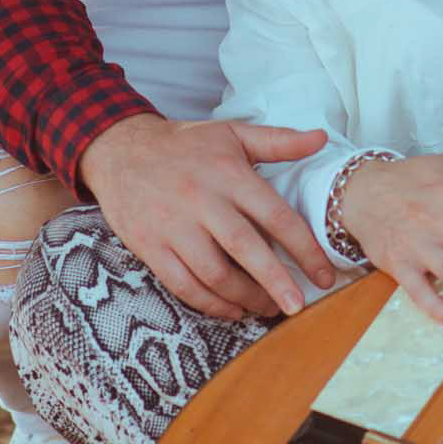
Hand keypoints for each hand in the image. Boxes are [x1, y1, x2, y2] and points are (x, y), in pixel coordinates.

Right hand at [80, 112, 334, 320]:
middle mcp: (203, 201)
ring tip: (268, 308)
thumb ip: (279, 141)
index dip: (304, 249)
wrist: (119, 150)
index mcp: (229, 174)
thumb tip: (322, 139)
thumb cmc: (184, 144)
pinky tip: (232, 310)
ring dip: (245, 298)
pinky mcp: (151, 247)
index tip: (323, 275)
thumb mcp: (232, 133)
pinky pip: (183, 285)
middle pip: (246, 250)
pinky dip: (210, 304)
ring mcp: (174, 227)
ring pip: (214, 274)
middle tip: (298, 306)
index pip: (275, 216)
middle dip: (276, 283)